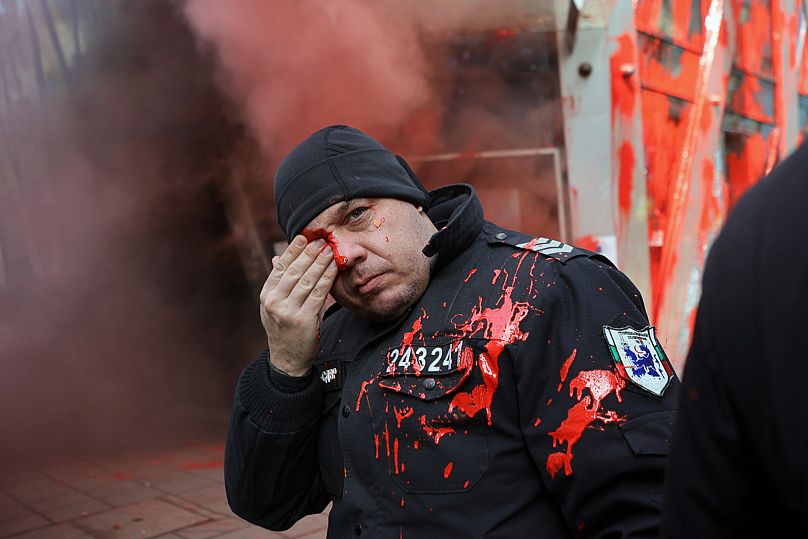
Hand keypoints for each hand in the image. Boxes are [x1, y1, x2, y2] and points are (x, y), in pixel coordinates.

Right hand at [259, 235, 337, 375]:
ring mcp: (288, 311)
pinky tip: (333, 268)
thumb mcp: (274, 306)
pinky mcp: (304, 320)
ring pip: (308, 280)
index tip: (304, 237)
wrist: (287, 359)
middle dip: (310, 254)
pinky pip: (318, 294)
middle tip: (322, 240)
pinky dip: (327, 278)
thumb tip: (278, 257)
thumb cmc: (284, 329)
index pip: (280, 267)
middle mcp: (274, 301)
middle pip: (295, 271)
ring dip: (321, 263)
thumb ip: (279, 282)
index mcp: (267, 295)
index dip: (292, 251)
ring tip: (330, 250)